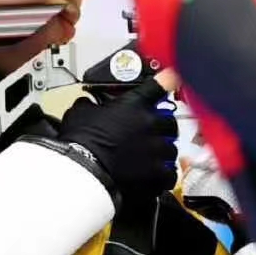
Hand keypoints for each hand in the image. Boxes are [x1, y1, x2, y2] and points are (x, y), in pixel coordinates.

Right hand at [57, 69, 181, 206]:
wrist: (84, 172)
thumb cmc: (81, 143)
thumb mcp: (80, 113)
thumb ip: (90, 105)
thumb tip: (86, 104)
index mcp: (135, 104)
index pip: (159, 85)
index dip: (169, 79)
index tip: (175, 77)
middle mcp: (151, 123)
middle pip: (170, 122)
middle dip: (162, 128)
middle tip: (150, 135)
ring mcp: (157, 148)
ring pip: (171, 149)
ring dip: (162, 153)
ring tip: (147, 159)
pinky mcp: (158, 172)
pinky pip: (170, 173)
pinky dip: (163, 176)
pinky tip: (154, 178)